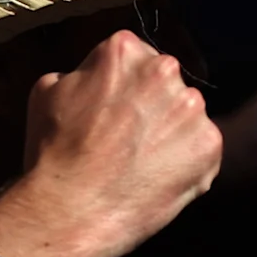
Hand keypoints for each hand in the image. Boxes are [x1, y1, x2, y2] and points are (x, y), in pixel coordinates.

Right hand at [0, 31, 223, 256]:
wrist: (74, 207)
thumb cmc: (54, 151)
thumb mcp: (47, 91)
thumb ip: (80, 75)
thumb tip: (94, 79)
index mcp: (124, 49)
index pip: (133, 58)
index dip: (121, 88)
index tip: (111, 111)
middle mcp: (164, 70)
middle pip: (164, 84)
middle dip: (150, 106)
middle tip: (127, 139)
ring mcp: (191, 108)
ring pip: (185, 116)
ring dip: (171, 133)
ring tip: (141, 163)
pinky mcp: (209, 145)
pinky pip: (201, 150)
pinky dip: (186, 163)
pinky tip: (157, 179)